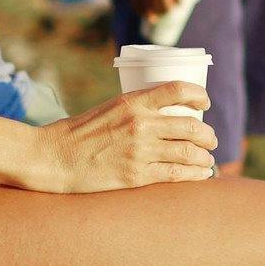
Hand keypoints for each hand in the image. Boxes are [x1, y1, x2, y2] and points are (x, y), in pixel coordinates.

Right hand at [28, 85, 216, 194]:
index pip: (178, 90)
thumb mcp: (108, 109)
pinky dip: (194, 174)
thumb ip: (135, 111)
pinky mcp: (136, 175)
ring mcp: (139, 150)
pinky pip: (176, 174)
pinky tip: (201, 174)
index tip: (205, 103)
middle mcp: (140, 124)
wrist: (53, 158)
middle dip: (208, 135)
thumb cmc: (78, 133)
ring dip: (205, 156)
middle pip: (191, 126)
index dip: (199, 95)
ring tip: (207, 159)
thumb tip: (162, 116)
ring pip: (188, 151)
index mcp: (132, 102)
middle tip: (211, 140)